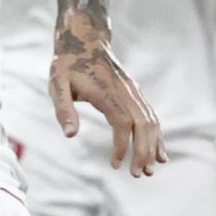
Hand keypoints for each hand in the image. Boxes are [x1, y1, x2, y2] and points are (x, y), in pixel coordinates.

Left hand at [49, 16, 165, 175]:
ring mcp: (134, 92)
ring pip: (152, 121)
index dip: (122, 146)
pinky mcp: (135, 92)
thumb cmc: (67, 65)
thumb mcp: (57, 85)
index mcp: (108, 92)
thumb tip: (70, 135)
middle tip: (138, 175)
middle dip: (144, 152)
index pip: (123, 124)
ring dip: (154, 146)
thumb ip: (63, 109)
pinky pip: (151, 116)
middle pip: (144, 125)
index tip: (115, 165)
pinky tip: (158, 152)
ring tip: (152, 170)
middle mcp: (126, 92)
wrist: (84, 40)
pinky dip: (157, 135)